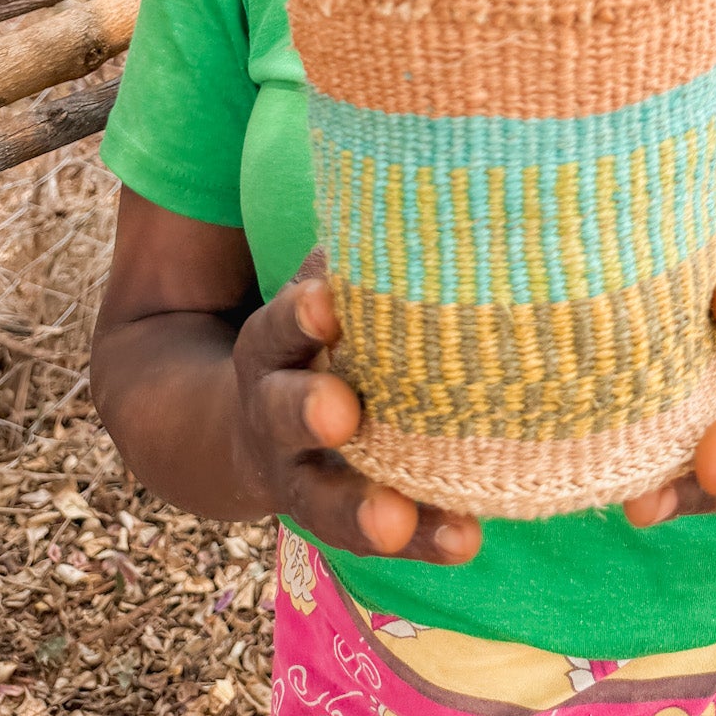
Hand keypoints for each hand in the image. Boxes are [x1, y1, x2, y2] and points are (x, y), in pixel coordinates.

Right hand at [231, 274, 481, 564]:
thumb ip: (352, 261)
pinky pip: (381, 533)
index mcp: (271, 347)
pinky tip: (466, 539)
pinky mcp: (344, 517)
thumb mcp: (316, 296)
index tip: (326, 301)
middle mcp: (277, 414)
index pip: (277, 327)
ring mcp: (304, 476)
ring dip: (360, 506)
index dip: (298, 316)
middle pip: (284, 412)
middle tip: (338, 409)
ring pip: (322, 497)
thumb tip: (422, 176)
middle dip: (308, 409)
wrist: (249, 432)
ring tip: (393, 516)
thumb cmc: (317, 337)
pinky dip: (424, 537)